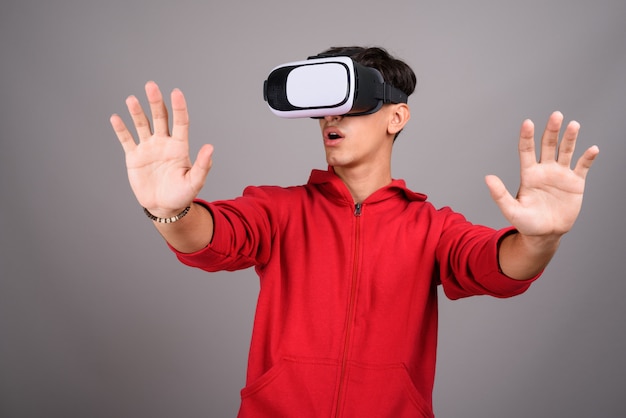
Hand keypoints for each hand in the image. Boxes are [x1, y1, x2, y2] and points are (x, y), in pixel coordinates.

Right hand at [110, 81, 213, 216]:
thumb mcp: (195, 182)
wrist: (164, 206)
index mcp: (180, 147)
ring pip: (142, 125)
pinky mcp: (134, 157)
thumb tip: (210, 147)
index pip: (180, 122)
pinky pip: (127, 140)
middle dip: (155, 101)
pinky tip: (116, 117)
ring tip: (132, 99)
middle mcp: (164, 143)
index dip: (179, 107)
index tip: (176, 92)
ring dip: (137, 112)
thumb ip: (202, 165)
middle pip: (160, 117)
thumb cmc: (182, 195)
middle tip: (151, 86)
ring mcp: (148, 148)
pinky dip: (121, 129)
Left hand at [485, 111, 598, 237]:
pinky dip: (588, 158)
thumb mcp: (511, 210)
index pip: (526, 150)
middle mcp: (545, 170)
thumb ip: (500, 194)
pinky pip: (582, 167)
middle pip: (548, 145)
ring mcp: (561, 174)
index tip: (527, 122)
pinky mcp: (575, 183)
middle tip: (555, 115)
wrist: (546, 234)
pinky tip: (593, 149)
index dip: (527, 136)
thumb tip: (487, 178)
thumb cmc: (526, 223)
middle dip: (551, 130)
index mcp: (528, 174)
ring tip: (573, 125)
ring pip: (566, 151)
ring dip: (570, 138)